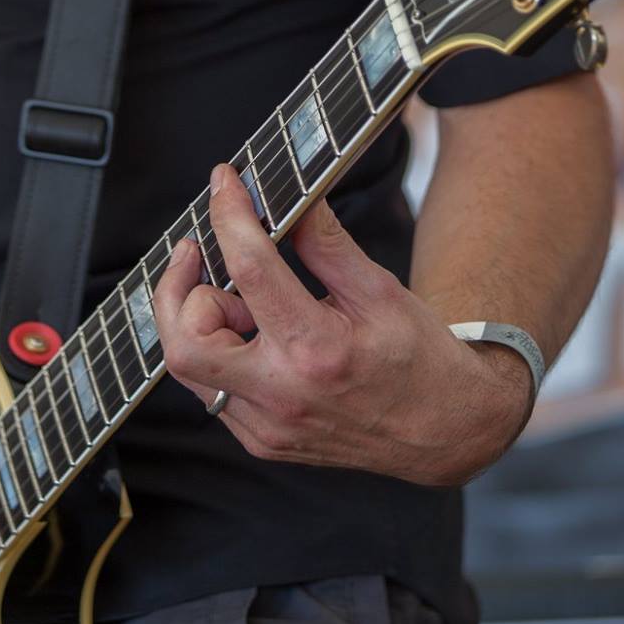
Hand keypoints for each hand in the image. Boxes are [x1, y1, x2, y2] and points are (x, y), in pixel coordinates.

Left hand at [153, 166, 534, 487]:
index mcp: (318, 351)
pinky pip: (211, 390)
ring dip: (197, 320)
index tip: (225, 182)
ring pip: (189, 369)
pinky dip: (215, 350)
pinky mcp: (261, 440)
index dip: (230, 216)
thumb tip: (289, 196)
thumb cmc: (417, 356)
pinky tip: (247, 331)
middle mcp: (284, 396)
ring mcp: (268, 427)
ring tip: (238, 299)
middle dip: (178, 288)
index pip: (250, 270)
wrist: (445, 431)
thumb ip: (325, 242)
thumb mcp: (379, 287)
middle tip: (197, 252)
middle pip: (186, 342)